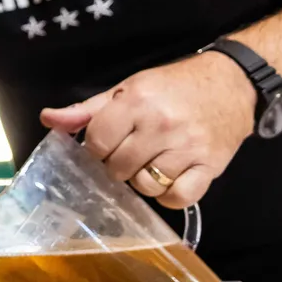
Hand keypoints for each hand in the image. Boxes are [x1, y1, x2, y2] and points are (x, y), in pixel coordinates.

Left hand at [37, 52, 256, 207]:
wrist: (233, 82)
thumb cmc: (175, 86)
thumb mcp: (128, 88)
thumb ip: (88, 109)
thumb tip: (48, 120)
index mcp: (137, 101)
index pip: (96, 143)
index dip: (97, 147)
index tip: (109, 142)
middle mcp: (161, 125)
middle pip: (118, 168)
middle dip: (118, 164)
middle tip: (132, 151)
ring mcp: (188, 147)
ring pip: (146, 186)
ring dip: (143, 180)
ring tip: (151, 163)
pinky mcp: (210, 167)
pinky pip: (178, 198)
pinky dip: (170, 195)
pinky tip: (171, 178)